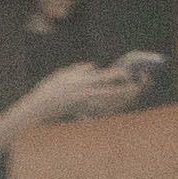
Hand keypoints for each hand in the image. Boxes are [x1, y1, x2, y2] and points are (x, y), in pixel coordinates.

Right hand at [19, 59, 145, 126]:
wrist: (40, 107)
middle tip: (137, 88)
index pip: (103, 78)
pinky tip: (120, 105)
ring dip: (122, 100)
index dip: (117, 76)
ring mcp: (85, 105)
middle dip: (125, 91)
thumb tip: (94, 67)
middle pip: (110, 93)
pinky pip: (102, 110)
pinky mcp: (83, 112)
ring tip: (133, 96)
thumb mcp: (63, 74)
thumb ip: (80, 70)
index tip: (127, 73)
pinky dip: (112, 107)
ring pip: (109, 103)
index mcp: (81, 82)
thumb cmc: (49, 89)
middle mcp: (85, 94)